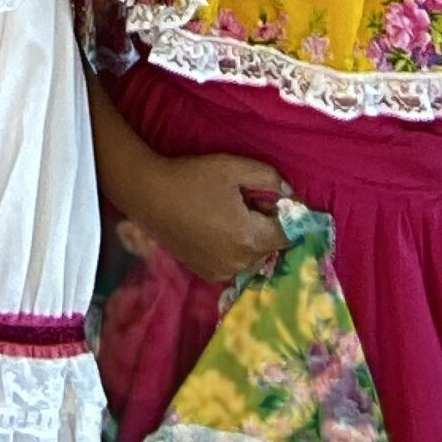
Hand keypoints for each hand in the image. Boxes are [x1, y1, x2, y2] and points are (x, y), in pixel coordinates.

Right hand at [130, 150, 289, 282]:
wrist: (150, 194)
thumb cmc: (193, 178)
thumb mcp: (233, 168)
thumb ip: (269, 178)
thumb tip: (292, 195)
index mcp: (251, 238)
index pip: (287, 234)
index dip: (286, 216)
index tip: (274, 200)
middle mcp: (240, 262)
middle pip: (270, 246)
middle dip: (266, 225)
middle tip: (245, 202)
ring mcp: (223, 271)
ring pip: (252, 256)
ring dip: (250, 239)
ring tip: (228, 214)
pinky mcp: (207, 273)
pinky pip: (234, 262)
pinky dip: (233, 248)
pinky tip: (215, 228)